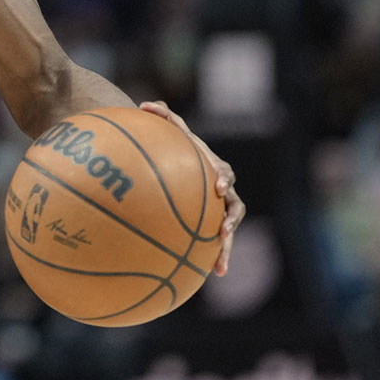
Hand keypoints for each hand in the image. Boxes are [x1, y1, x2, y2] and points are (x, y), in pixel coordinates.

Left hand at [140, 101, 243, 275]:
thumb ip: (159, 114)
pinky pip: (212, 242)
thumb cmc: (169, 144)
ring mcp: (217, 208)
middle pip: (234, 206)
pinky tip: (209, 276)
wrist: (175, 161)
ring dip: (227, 248)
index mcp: (212, 167)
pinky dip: (213, 258)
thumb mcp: (166, 128)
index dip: (222, 178)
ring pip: (228, 229)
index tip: (217, 187)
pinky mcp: (209, 223)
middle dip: (230, 220)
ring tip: (220, 267)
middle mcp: (220, 189)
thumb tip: (145, 104)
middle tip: (223, 233)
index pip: (222, 172)